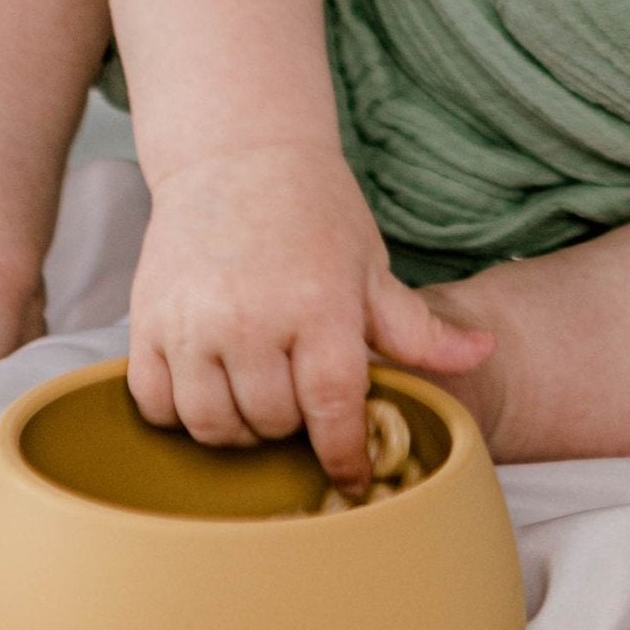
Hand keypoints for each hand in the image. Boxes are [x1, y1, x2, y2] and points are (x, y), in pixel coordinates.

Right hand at [126, 144, 492, 493]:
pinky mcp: (146, 322)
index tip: (351, 476)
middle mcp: (251, 321)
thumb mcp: (371, 267)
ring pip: (212, 425)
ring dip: (239, 429)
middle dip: (294, 428)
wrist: (238, 153)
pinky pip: (158, 404)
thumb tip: (482, 354)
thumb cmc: (315, 212)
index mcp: (319, 308)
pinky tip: (209, 389)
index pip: (333, 412)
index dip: (344, 455)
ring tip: (258, 400)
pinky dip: (182, 413)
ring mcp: (192, 324)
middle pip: (273, 424)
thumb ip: (418, 328)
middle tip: (302, 405)